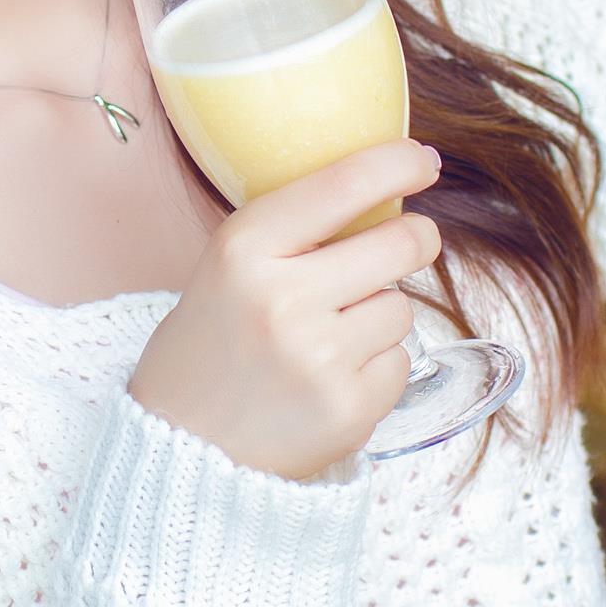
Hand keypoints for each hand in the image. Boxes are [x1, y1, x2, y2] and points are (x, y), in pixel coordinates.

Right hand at [128, 140, 443, 481]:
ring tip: (330, 338)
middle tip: (411, 243)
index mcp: (245, 248)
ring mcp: (319, 357)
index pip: (342, 185)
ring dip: (381, 315)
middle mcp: (283, 298)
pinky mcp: (348, 408)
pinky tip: (332, 378)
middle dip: (416, 239)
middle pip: (399, 244)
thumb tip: (386, 193)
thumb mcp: (229, 268)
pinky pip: (400, 362)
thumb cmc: (211, 346)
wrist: (181, 447)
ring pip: (401, 307)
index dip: (397, 164)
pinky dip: (377, 367)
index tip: (424, 160)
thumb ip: (295, 232)